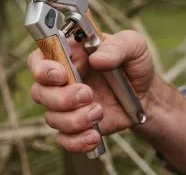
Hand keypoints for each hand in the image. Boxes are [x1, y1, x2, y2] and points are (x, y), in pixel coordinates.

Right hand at [28, 30, 154, 152]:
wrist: (146, 94)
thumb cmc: (133, 64)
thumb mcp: (132, 45)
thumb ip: (116, 47)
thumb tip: (97, 60)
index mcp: (69, 55)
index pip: (39, 59)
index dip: (42, 68)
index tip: (61, 75)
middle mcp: (62, 80)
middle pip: (39, 91)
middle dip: (61, 97)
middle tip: (88, 94)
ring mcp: (67, 104)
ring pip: (50, 117)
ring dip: (73, 119)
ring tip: (99, 112)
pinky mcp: (77, 124)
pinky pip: (63, 138)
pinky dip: (76, 141)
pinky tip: (94, 135)